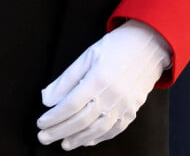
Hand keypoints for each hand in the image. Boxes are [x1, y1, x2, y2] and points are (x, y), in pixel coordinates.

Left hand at [37, 20, 169, 149]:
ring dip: (77, 139)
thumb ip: (67, 79)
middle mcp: (112, 95)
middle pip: (81, 120)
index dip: (54, 117)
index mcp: (98, 78)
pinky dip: (98, 138)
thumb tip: (47, 99)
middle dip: (59, 131)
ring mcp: (124, 105)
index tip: (40, 122)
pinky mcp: (132, 110)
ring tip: (63, 144)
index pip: (70, 105)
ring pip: (97, 130)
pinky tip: (86, 140)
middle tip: (44, 137)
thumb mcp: (88, 55)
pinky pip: (113, 130)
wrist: (149, 44)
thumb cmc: (116, 46)